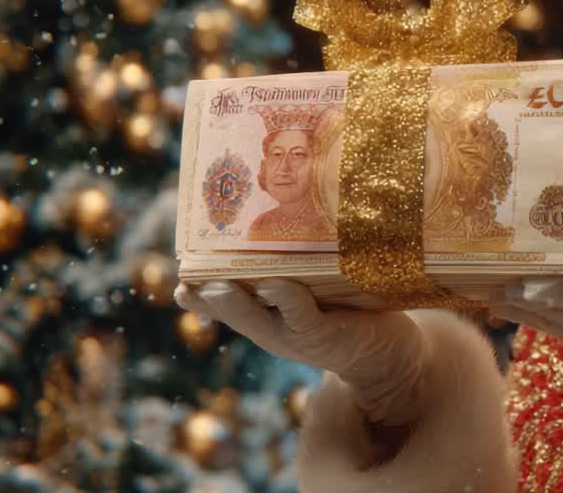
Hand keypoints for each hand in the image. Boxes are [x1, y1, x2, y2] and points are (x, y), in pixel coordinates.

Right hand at [174, 280, 425, 425]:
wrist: (385, 353)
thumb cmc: (344, 309)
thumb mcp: (309, 288)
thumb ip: (291, 263)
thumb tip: (277, 210)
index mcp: (258, 312)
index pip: (212, 303)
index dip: (192, 291)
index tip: (178, 275)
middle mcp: (266, 325)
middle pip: (223, 308)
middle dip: (204, 293)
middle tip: (186, 278)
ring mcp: (290, 333)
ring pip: (251, 315)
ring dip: (234, 300)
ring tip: (217, 286)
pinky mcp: (319, 333)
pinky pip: (296, 313)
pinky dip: (284, 297)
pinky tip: (275, 284)